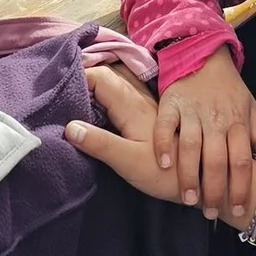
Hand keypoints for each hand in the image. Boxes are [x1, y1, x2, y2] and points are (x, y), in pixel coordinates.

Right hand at [65, 62, 180, 201]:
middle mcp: (136, 98)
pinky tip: (92, 111)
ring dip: (91, 87)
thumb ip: (99, 143)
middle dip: (80, 78)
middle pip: (104, 75)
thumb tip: (69, 126)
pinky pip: (119, 96)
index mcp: (129, 104)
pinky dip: (102, 97)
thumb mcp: (128, 161)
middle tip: (57, 92)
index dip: (76, 77)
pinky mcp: (145, 117)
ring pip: (112, 85)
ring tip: (69, 98)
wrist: (200, 180)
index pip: (98, 76)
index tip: (54, 90)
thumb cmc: (165, 174)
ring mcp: (142, 106)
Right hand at [153, 51, 255, 218]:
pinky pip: (165, 125)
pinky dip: (163, 144)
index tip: (240, 210)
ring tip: (189, 199)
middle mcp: (216, 119)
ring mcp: (192, 111)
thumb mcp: (251, 110)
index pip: (242, 161)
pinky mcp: (171, 102)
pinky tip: (163, 165)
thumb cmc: (230, 90)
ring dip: (189, 175)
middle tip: (210, 213)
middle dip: (214, 190)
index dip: (242, 187)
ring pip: (190, 147)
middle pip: (216, 160)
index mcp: (238, 123)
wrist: (204, 53)